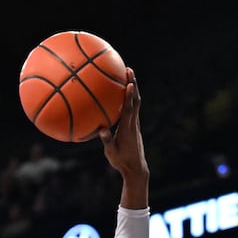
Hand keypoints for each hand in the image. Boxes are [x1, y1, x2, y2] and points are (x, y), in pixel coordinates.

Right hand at [99, 71, 147, 186]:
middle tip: (129, 69)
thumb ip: (107, 141)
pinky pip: (133, 108)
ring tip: (128, 75)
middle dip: (133, 84)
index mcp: (128, 129)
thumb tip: (101, 130)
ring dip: (133, 88)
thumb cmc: (121, 161)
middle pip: (136, 100)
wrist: (136, 168)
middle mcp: (134, 123)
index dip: (129, 96)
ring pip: (136, 102)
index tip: (129, 82)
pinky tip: (124, 92)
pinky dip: (130, 97)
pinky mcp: (134, 126)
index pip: (130, 109)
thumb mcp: (111, 153)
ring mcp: (135, 124)